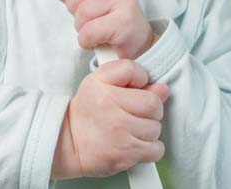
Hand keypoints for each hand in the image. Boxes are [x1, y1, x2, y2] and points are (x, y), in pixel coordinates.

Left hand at [48, 0, 155, 59]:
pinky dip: (87, 40)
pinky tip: (97, 40)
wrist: (136, 46)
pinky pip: (90, 30)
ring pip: (84, 11)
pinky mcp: (125, 22)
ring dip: (82, 27)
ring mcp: (126, 0)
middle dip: (76, 9)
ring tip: (95, 30)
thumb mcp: (86, 2)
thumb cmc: (109, 21)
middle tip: (90, 18)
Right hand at [52, 59, 168, 178]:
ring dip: (148, 130)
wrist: (68, 143)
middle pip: (154, 105)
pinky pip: (156, 150)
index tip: (134, 91)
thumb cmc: (87, 111)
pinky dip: (150, 149)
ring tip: (131, 129)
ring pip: (156, 128)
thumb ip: (129, 75)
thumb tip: (162, 89)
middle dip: (149, 109)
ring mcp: (120, 135)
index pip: (138, 74)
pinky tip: (135, 143)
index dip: (141, 82)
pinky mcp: (126, 156)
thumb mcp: (98, 81)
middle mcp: (112, 111)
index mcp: (103, 88)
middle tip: (134, 113)